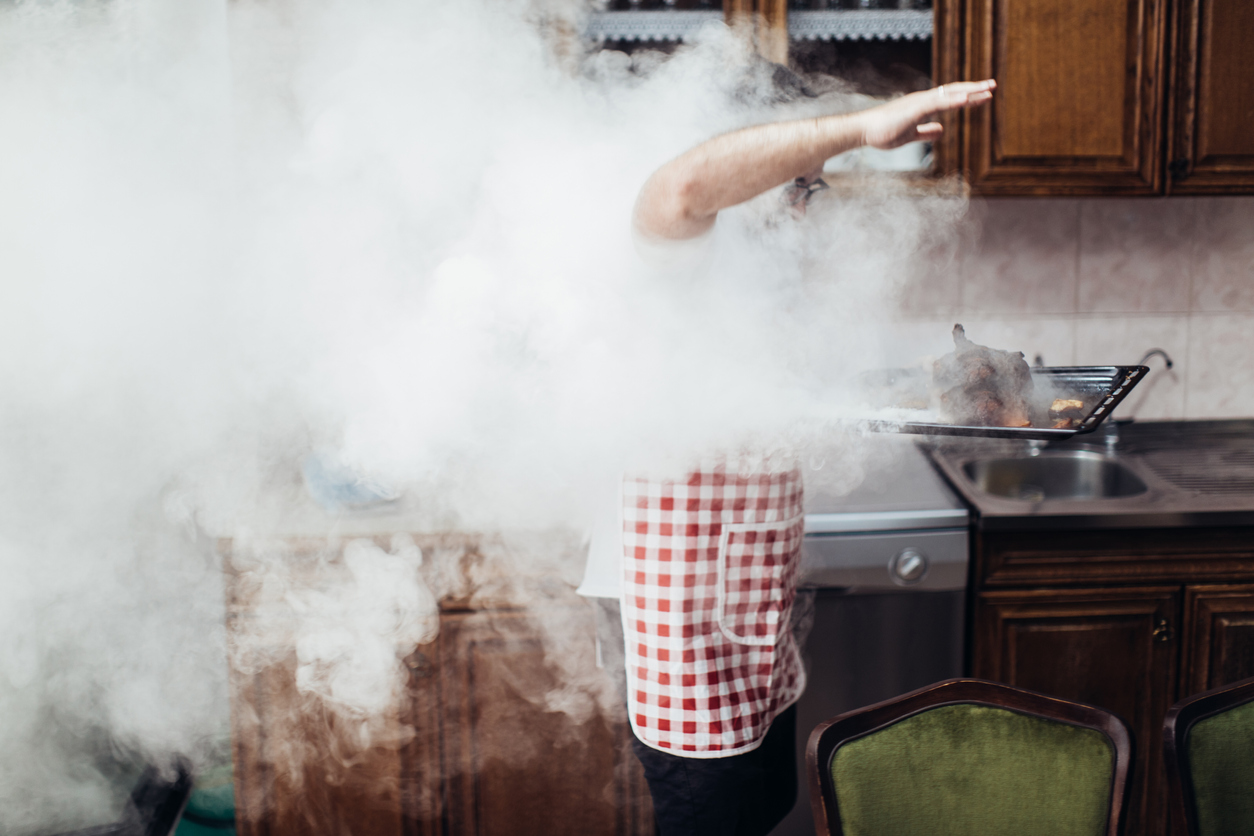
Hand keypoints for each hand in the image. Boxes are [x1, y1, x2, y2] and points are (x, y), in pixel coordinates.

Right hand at [859, 80, 995, 149]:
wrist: (864, 131)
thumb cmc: (883, 132)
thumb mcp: (911, 135)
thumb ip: (926, 132)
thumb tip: (942, 131)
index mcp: (923, 105)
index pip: (950, 97)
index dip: (968, 96)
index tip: (984, 95)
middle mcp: (924, 99)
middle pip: (954, 91)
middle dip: (974, 89)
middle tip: (993, 85)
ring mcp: (919, 102)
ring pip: (949, 94)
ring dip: (969, 91)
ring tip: (987, 89)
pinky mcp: (914, 109)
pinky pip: (938, 103)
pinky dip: (953, 100)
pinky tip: (966, 99)